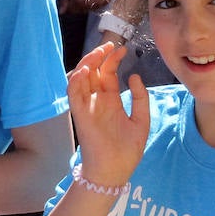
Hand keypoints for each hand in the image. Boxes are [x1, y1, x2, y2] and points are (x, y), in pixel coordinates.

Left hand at [59, 0, 111, 14]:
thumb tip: (61, 11)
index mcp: (78, 0)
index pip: (71, 11)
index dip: (69, 5)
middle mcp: (88, 5)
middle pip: (80, 11)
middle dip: (77, 4)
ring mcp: (98, 4)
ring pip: (89, 9)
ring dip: (86, 4)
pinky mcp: (106, 2)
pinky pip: (98, 6)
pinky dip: (95, 2)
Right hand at [67, 43, 149, 185]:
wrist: (115, 171)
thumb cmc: (127, 150)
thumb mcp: (141, 121)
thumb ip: (140, 98)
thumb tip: (134, 76)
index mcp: (110, 101)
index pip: (107, 74)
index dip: (113, 60)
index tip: (122, 49)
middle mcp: (97, 100)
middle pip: (94, 71)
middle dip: (100, 56)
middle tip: (110, 44)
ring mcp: (87, 106)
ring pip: (81, 78)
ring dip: (87, 63)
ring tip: (98, 53)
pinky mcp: (80, 114)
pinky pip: (73, 93)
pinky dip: (77, 80)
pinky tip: (86, 71)